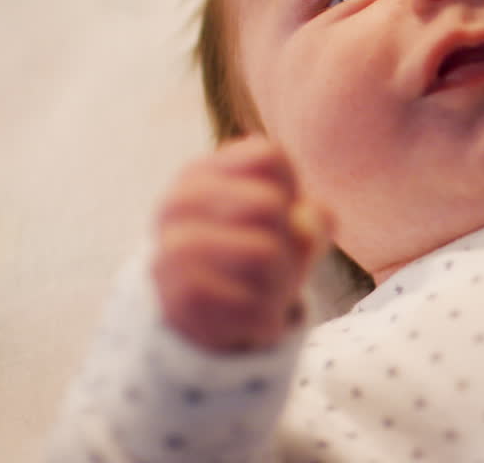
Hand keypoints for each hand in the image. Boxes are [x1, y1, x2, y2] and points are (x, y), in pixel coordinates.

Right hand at [153, 136, 329, 352]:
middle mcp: (178, 204)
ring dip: (281, 283)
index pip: (269, 158)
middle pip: (268, 205)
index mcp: (202, 174)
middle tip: (271, 264)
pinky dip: (267, 319)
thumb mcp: (288, 229)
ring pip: (264, 255)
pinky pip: (256, 305)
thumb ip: (311, 219)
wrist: (200, 325)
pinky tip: (247, 318)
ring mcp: (173, 251)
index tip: (276, 219)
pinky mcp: (181, 300)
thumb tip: (307, 224)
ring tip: (261, 292)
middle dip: (288, 242)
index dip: (291, 192)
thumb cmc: (252, 260)